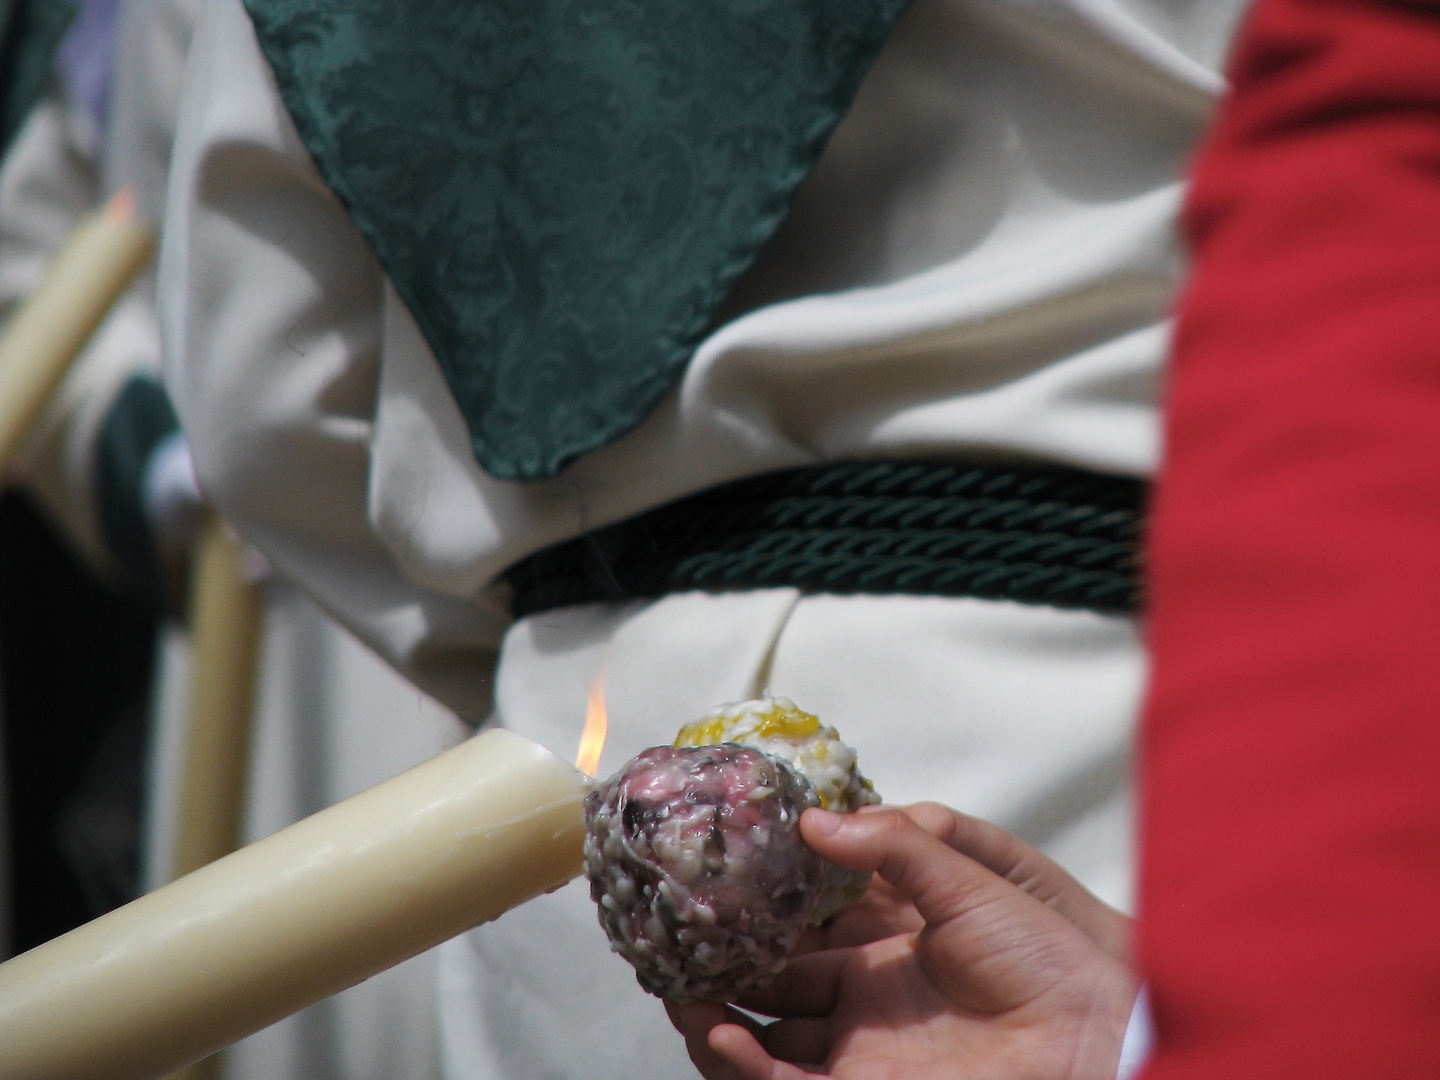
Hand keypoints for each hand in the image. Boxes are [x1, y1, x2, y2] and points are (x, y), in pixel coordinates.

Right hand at [667, 803, 1136, 1079]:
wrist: (1090, 1030)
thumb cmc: (1044, 954)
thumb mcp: (966, 878)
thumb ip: (892, 844)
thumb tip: (814, 819)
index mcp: (879, 956)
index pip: (794, 940)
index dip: (748, 925)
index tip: (705, 899)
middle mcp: (861, 1008)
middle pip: (766, 994)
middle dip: (715, 975)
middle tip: (671, 952)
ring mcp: (861, 1054)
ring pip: (762, 1043)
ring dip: (712, 1022)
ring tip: (677, 993)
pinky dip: (745, 1068)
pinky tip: (723, 1036)